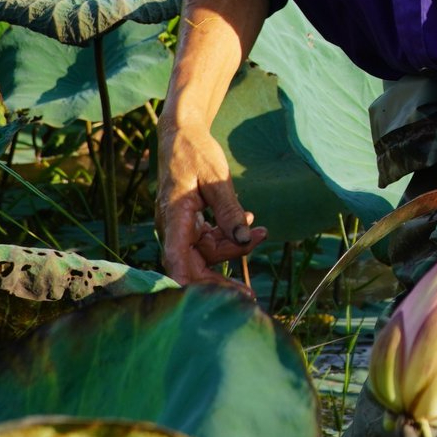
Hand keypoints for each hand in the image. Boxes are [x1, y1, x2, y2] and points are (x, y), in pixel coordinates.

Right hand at [155, 123, 267, 287]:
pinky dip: (228, 236)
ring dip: (233, 247)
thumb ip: (229, 209)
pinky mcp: (189, 223)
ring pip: (205, 252)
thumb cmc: (195, 152)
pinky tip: (249, 223)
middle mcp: (173, 227)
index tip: (214, 302)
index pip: (176, 261)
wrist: (182, 134)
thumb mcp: (216, 178)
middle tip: (250, 293)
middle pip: (193, 265)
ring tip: (263, 232)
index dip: (191, 286)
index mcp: (174, 217)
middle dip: (221, 278)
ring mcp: (180, 227)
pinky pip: (208, 239)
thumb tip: (244, 240)